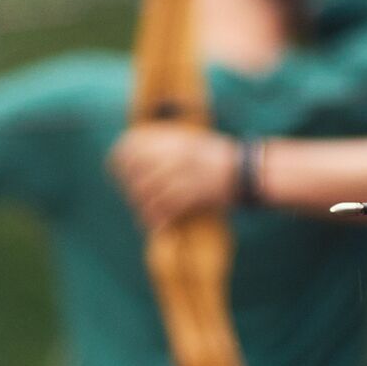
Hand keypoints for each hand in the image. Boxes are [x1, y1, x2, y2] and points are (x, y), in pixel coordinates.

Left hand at [115, 123, 239, 225]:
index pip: (129, 147)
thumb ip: (163, 146)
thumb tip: (132, 157)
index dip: (118, 163)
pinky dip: (159, 220)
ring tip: (146, 216)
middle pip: (134, 174)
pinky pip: (166, 208)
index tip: (119, 176)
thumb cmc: (217, 158)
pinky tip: (159, 227)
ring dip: (143, 208)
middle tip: (136, 200)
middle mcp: (175, 153)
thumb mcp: (189, 141)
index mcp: (172, 139)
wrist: (248, 170)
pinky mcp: (195, 192)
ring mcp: (185, 172)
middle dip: (130, 191)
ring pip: (147, 194)